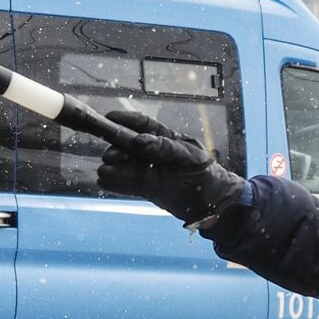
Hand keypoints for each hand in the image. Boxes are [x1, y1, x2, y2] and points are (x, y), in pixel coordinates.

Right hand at [96, 110, 246, 225]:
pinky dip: (116, 183)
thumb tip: (138, 141)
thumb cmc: (205, 172)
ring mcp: (149, 170)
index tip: (109, 117)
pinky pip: (128, 183)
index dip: (125, 120)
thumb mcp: (188, 155)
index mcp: (165, 138)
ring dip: (113, 168)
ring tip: (105, 173)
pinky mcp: (146, 187)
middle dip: (116, 148)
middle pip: (129, 146)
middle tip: (110, 156)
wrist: (213, 201)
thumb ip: (164, 147)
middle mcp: (153, 152)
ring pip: (126, 166)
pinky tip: (105, 182)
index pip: (142, 124)